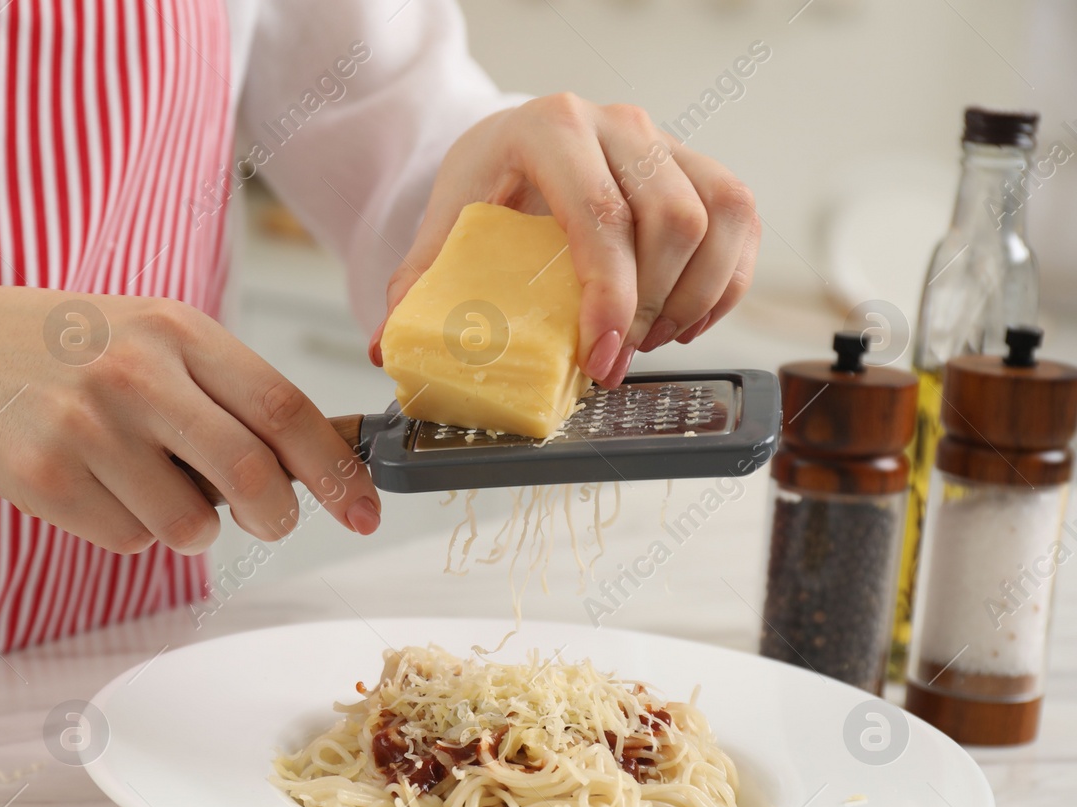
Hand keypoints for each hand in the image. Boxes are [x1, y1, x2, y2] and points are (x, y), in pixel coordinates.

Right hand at [0, 288, 381, 554]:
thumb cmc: (67, 347)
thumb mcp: (150, 335)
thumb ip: (226, 389)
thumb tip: (314, 466)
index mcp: (177, 329)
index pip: (284, 408)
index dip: (337, 470)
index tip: (365, 511)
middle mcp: (135, 373)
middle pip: (250, 474)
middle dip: (277, 517)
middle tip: (271, 523)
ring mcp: (86, 425)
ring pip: (188, 524)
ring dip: (185, 523)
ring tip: (140, 479)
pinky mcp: (44, 474)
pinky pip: (126, 541)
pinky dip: (124, 530)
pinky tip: (88, 485)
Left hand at [371, 94, 759, 387]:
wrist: (513, 144)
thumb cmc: (485, 185)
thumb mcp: (445, 225)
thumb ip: (418, 283)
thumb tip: (385, 348)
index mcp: (550, 130)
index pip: (602, 216)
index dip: (611, 295)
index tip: (601, 356)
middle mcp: (618, 124)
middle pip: (672, 220)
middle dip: (651, 307)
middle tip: (612, 359)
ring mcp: (666, 141)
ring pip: (719, 217)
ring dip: (694, 297)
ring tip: (647, 341)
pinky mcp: (699, 166)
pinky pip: (742, 222)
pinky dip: (726, 283)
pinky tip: (686, 323)